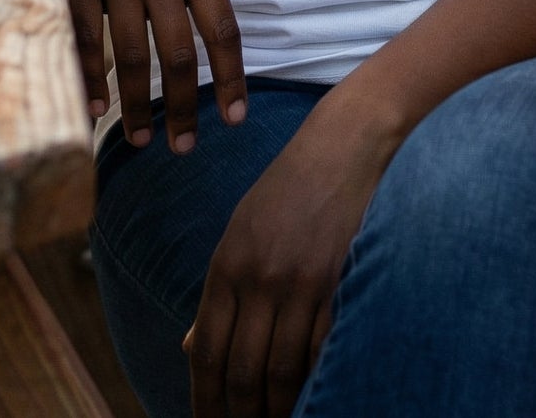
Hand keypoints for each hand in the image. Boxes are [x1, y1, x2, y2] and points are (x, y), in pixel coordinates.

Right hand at [24, 0, 245, 152]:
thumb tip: (200, 21)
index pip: (222, 31)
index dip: (231, 80)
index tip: (234, 118)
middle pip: (178, 57)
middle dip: (183, 110)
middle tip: (183, 148)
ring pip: (132, 57)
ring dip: (137, 107)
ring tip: (139, 139)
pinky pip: (86, 39)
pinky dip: (93, 77)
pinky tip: (97, 105)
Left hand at [186, 91, 400, 417]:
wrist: (345, 144)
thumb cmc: (290, 188)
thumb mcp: (241, 231)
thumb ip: (219, 292)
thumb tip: (190, 347)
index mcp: (227, 265)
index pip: (207, 352)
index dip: (205, 401)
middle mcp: (258, 277)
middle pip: (242, 371)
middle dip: (240, 417)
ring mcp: (300, 282)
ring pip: (283, 371)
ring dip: (279, 411)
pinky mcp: (339, 281)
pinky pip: (323, 350)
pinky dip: (317, 382)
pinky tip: (315, 399)